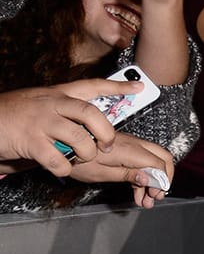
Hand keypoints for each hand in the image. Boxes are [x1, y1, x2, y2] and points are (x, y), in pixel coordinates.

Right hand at [0, 79, 143, 175]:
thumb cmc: (10, 115)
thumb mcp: (39, 103)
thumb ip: (62, 110)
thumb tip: (88, 125)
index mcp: (56, 94)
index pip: (92, 86)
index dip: (118, 86)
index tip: (140, 86)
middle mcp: (51, 104)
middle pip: (91, 114)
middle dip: (106, 133)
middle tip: (107, 145)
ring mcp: (40, 122)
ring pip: (80, 138)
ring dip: (87, 153)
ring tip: (82, 158)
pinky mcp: (30, 142)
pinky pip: (58, 160)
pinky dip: (64, 168)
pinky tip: (60, 167)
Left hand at [69, 132, 173, 207]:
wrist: (63, 146)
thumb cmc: (77, 160)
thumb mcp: (100, 173)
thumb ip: (127, 175)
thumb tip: (148, 178)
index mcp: (128, 151)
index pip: (158, 164)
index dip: (161, 182)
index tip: (155, 195)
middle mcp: (133, 144)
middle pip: (163, 157)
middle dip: (165, 178)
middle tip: (156, 195)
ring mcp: (130, 146)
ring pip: (154, 160)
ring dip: (154, 180)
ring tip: (146, 200)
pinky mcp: (125, 149)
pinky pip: (142, 162)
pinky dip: (144, 177)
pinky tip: (138, 193)